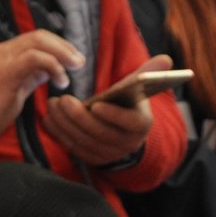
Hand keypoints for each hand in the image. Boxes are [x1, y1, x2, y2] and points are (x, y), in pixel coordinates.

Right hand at [0, 29, 84, 141]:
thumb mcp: (17, 87)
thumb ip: (32, 74)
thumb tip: (50, 70)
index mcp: (4, 53)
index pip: (36, 38)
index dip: (59, 45)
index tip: (73, 58)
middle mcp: (2, 51)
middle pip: (39, 36)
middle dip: (65, 47)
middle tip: (80, 62)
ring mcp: (3, 59)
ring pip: (38, 42)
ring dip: (63, 54)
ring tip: (75, 68)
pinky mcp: (6, 71)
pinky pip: (35, 59)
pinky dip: (54, 66)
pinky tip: (61, 81)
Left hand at [44, 54, 170, 166]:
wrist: (122, 131)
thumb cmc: (127, 103)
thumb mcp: (137, 89)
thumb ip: (148, 73)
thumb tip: (166, 59)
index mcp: (141, 124)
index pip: (130, 123)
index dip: (113, 115)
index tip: (96, 104)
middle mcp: (127, 143)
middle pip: (101, 133)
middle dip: (79, 116)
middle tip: (63, 100)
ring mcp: (109, 153)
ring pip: (84, 141)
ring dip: (65, 123)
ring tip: (53, 105)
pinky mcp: (92, 158)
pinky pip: (73, 147)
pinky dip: (60, 133)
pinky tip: (49, 118)